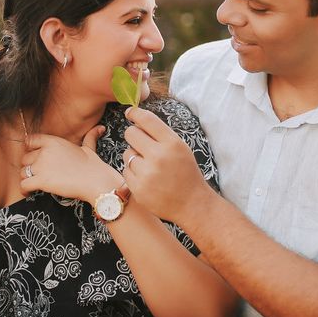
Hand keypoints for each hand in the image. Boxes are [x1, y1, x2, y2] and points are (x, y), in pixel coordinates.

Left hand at [20, 126, 120, 203]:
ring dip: (27, 179)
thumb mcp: (89, 148)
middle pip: (25, 159)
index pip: (30, 141)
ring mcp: (42, 166)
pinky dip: (25, 190)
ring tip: (34, 184)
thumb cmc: (94, 166)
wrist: (95, 180)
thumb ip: (90, 136)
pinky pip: (24, 185)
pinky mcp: (41, 180)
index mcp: (54, 142)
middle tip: (38, 174)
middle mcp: (45, 151)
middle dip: (30, 167)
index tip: (33, 158)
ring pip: (23, 172)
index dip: (30, 149)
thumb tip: (100, 128)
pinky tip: (30, 192)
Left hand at [122, 107, 213, 222]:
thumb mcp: (180, 148)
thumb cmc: (186, 173)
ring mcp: (147, 174)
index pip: (147, 119)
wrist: (192, 204)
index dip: (135, 113)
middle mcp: (159, 156)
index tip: (130, 112)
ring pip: (127, 153)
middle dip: (134, 136)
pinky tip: (147, 179)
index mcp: (172, 143)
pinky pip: (125, 171)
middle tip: (141, 144)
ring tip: (149, 167)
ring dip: (134, 157)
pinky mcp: (138, 188)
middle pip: (130, 133)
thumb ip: (161, 134)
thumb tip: (136, 119)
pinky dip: (133, 173)